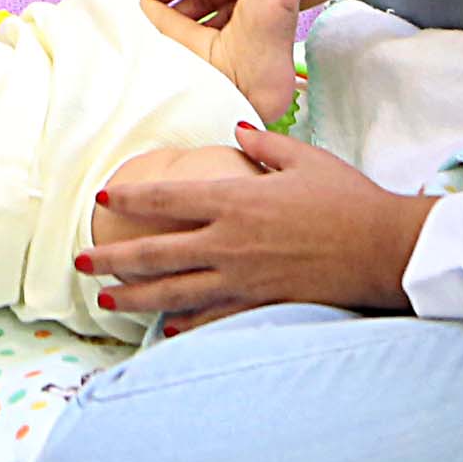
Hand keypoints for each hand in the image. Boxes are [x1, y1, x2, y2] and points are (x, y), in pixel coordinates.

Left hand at [84, 126, 430, 329]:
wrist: (382, 248)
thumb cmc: (347, 198)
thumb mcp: (304, 158)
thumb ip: (264, 146)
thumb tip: (237, 133)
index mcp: (235, 200)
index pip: (168, 198)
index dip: (131, 200)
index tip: (104, 201)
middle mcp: (228, 241)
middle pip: (156, 253)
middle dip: (113, 259)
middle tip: (80, 264)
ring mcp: (242, 278)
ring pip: (174, 291)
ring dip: (134, 297)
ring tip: (104, 300)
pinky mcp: (260, 303)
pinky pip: (212, 316)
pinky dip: (185, 322)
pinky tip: (165, 328)